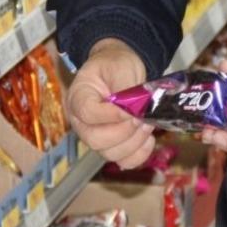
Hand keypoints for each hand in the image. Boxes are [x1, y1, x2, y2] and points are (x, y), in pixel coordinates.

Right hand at [66, 38, 155, 167]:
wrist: (121, 69)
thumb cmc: (116, 65)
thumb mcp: (121, 66)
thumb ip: (124, 87)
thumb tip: (132, 109)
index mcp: (78, 98)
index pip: (87, 113)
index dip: (111, 115)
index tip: (131, 109)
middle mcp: (81, 122)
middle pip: (96, 140)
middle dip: (124, 131)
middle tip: (141, 117)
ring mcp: (95, 137)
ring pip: (110, 153)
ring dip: (134, 142)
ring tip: (147, 124)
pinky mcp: (112, 146)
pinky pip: (123, 161)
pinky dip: (139, 155)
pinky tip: (148, 139)